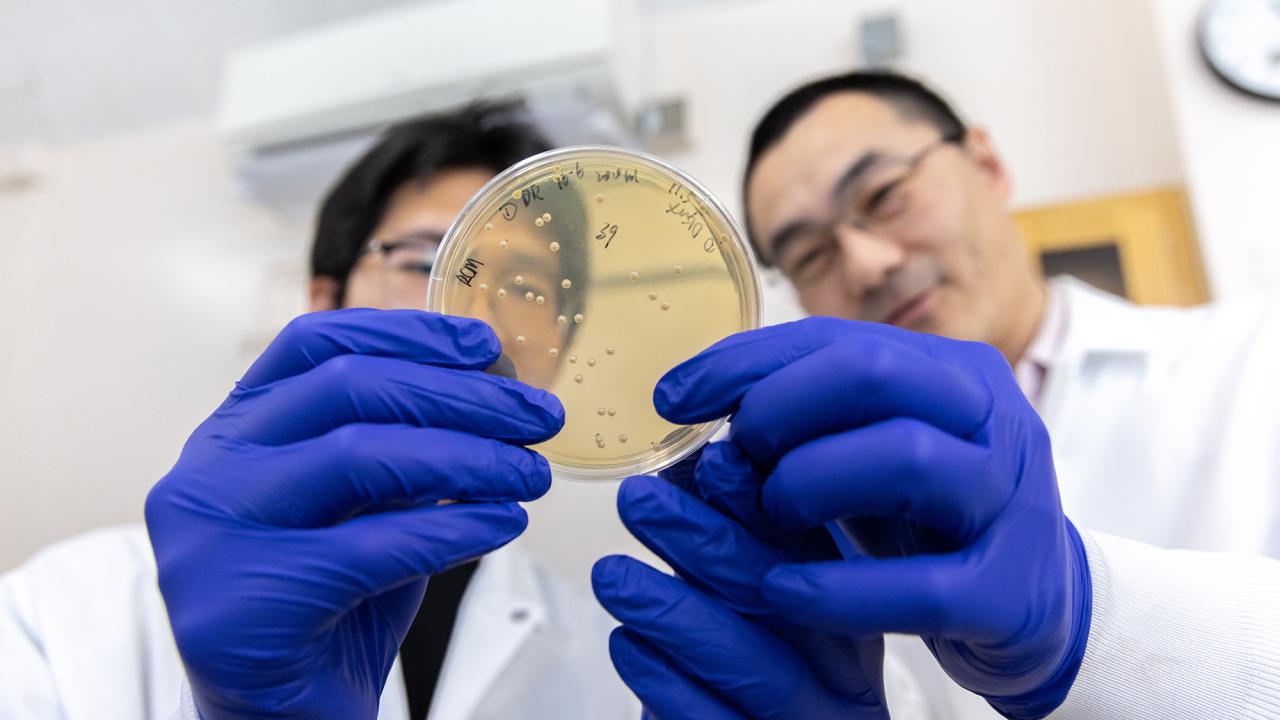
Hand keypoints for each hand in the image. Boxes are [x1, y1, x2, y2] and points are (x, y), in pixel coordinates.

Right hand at [145, 309, 562, 718]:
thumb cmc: (333, 606)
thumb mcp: (366, 506)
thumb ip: (403, 446)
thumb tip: (495, 387)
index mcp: (232, 433)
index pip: (316, 345)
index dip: (406, 332)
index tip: (484, 344)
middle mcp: (205, 472)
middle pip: (347, 389)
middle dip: (460, 396)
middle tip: (537, 416)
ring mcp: (209, 539)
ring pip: (359, 455)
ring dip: (469, 457)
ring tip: (530, 473)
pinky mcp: (237, 609)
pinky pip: (373, 547)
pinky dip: (456, 529)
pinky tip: (503, 524)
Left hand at [592, 442, 887, 718]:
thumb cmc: (753, 689)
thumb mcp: (755, 611)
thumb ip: (735, 547)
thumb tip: (697, 465)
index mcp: (851, 623)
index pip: (814, 551)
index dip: (762, 504)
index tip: (715, 460)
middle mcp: (844, 680)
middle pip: (786, 601)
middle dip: (707, 542)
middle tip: (640, 501)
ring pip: (754, 666)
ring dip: (676, 612)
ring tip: (612, 574)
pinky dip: (665, 680)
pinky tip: (627, 644)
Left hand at [654, 318, 1090, 719]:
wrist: (1034, 605)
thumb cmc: (928, 519)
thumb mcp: (870, 451)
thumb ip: (806, 420)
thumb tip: (693, 402)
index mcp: (953, 373)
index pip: (836, 338)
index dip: (743, 362)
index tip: (673, 396)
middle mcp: (993, 421)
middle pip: (875, 374)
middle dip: (780, 406)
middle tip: (735, 453)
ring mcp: (1012, 502)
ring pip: (905, 459)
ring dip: (809, 481)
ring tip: (769, 514)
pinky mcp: (1011, 588)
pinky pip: (924, 586)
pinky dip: (840, 590)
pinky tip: (783, 591)